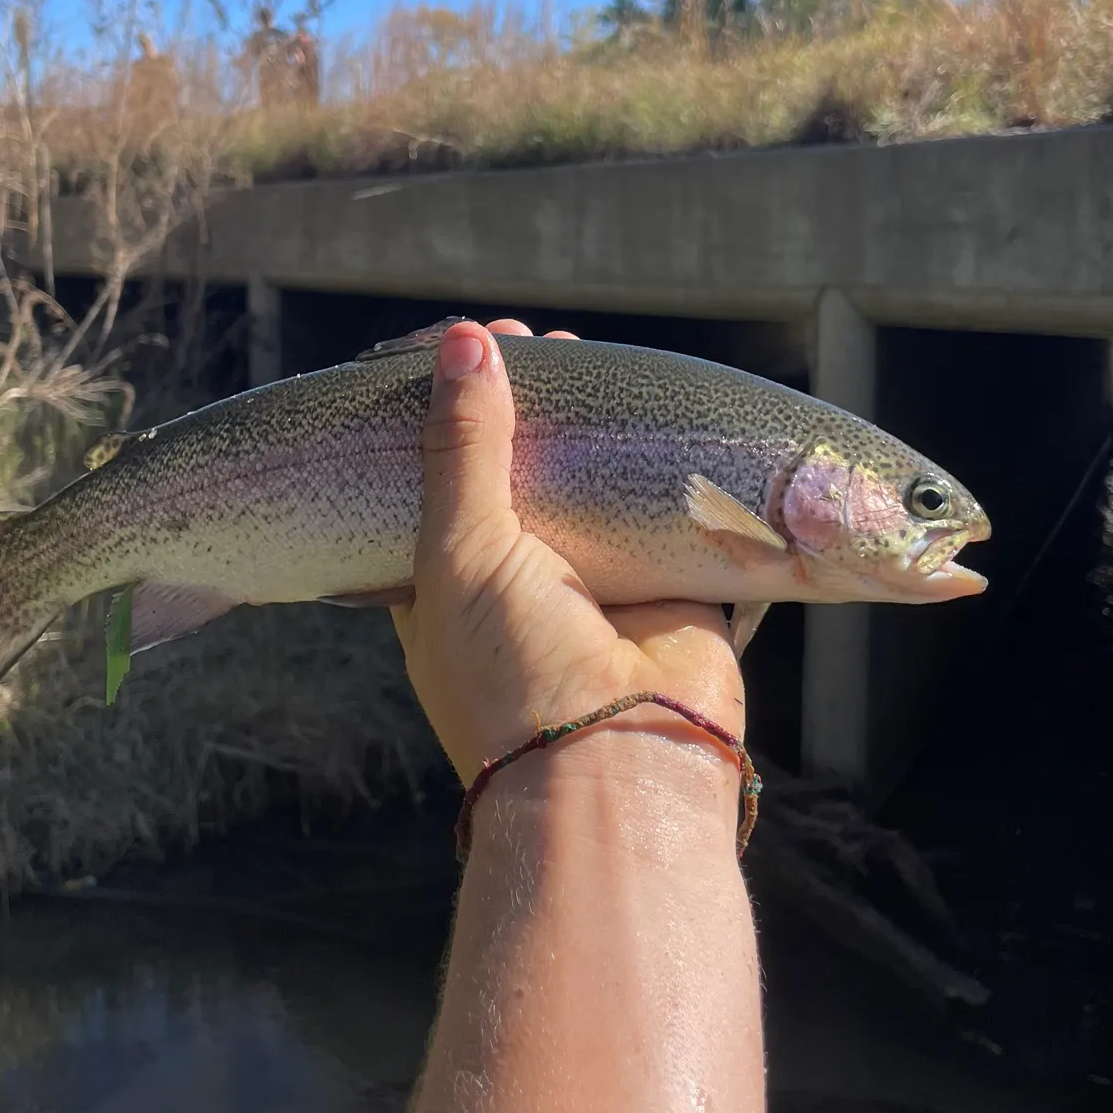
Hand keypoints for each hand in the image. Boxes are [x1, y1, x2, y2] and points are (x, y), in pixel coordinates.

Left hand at [391, 318, 746, 786]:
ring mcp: (598, 588)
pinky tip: (659, 409)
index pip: (442, 484)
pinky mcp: (669, 587)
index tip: (466, 358)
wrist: (616, 768)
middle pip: (523, 477)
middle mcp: (521, 586)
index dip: (453, 421)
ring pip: (595, 489)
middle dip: (531, 413)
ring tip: (596, 362)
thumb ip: (462, 449)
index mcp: (448, 589)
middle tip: (540, 349)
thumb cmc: (510, 672)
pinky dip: (667, 468)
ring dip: (596, 430)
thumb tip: (464, 343)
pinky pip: (668, 512)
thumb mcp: (458, 552)